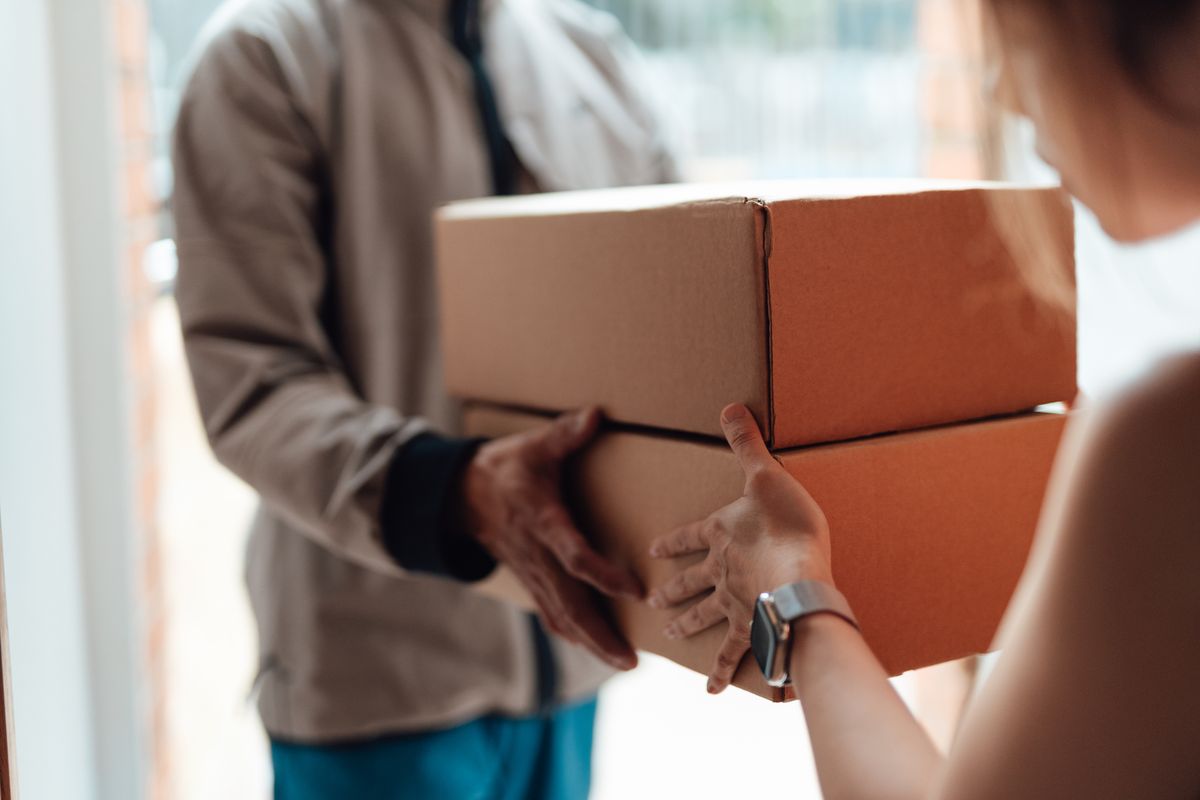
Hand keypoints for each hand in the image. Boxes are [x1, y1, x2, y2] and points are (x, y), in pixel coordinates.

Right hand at [463, 407, 641, 669]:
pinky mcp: (531, 581)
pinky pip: (551, 614)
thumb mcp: (533, 446)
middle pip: (569, 604)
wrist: (460, 495)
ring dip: (591, 644)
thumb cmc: (506, 468)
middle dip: (599, 635)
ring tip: (624, 663)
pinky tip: (596, 649)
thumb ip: (565, 435)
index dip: (603, 574)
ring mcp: (531, 573)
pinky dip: (573, 634)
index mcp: (541, 521)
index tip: (636, 589)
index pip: (574, 555)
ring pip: (561, 617)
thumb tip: (596, 415)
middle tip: (630, 661)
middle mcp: (536, 555)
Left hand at [647, 403, 832, 692]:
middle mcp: (719, 569)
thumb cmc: (787, 525)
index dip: (671, 541)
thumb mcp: (766, 475)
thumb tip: (729, 405)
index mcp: (720, 533)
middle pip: (692, 581)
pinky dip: (722, 673)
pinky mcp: (749, 626)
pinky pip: (734, 654)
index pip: (688, 535)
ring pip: (705, 616)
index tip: (652, 548)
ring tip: (672, 636)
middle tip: (653, 600)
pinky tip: (711, 691)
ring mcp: (732, 601)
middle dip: (674, 589)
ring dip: (689, 625)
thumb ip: (747, 443)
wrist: (799, 574)